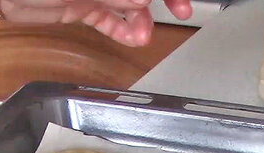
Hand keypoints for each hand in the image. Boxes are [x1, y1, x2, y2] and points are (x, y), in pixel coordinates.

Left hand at [0, 0, 191, 46]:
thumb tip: (142, 0)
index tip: (180, 2)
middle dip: (161, 0)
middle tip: (180, 10)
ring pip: (129, 4)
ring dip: (142, 19)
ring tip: (143, 34)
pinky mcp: (82, 6)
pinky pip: (110, 19)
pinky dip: (122, 29)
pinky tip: (132, 37)